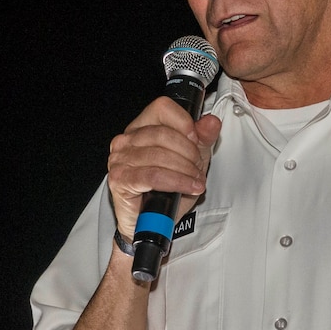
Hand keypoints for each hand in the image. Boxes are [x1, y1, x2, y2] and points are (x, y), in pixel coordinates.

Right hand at [106, 99, 220, 238]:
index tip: (196, 140)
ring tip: (195, 181)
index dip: (184, 122)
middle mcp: (126, 140)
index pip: (162, 108)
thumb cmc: (164, 190)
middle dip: (189, 152)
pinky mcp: (120, 179)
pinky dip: (176, 181)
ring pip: (160, 155)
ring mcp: (120, 159)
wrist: (149, 221)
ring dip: (185, 170)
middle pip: (163, 134)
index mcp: (140, 128)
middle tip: (198, 168)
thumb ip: (202, 139)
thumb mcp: (191, 161)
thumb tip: (211, 122)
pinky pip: (154, 175)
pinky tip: (188, 187)